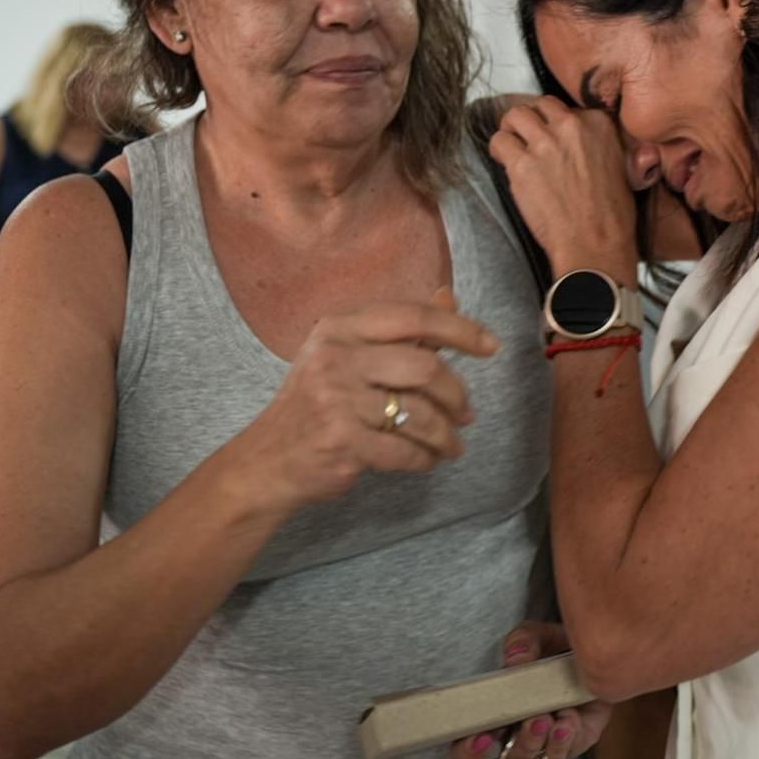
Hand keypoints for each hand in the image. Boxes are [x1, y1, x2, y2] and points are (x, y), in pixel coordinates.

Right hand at [218, 292, 498, 517]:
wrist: (266, 461)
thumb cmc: (318, 404)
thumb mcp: (350, 356)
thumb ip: (401, 331)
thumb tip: (448, 297)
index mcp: (339, 327)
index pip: (414, 317)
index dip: (461, 329)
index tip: (491, 346)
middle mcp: (334, 356)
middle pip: (425, 367)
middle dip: (457, 395)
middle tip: (467, 413)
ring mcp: (335, 398)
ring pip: (420, 414)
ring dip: (446, 435)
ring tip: (451, 443)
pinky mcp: (340, 440)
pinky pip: (405, 450)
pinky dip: (424, 458)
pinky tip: (427, 459)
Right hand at [451, 622, 612, 758]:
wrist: (590, 652)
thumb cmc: (553, 648)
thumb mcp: (536, 635)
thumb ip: (523, 641)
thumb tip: (516, 657)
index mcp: (495, 714)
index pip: (469, 743)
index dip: (470, 748)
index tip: (482, 736)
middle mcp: (517, 734)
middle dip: (517, 746)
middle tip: (530, 721)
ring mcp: (544, 742)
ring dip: (539, 742)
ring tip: (547, 719)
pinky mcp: (573, 742)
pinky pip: (563, 753)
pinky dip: (563, 741)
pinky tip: (566, 723)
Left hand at [489, 98, 638, 281]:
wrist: (596, 245)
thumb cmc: (611, 217)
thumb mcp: (624, 168)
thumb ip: (603, 146)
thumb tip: (589, 144)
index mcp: (599, 124)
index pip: (569, 108)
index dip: (558, 124)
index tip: (556, 137)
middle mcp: (571, 127)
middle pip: (541, 106)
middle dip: (533, 120)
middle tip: (529, 136)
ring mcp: (545, 144)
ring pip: (515, 115)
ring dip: (512, 129)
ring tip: (513, 144)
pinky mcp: (522, 164)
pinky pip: (499, 141)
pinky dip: (499, 150)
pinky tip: (505, 162)